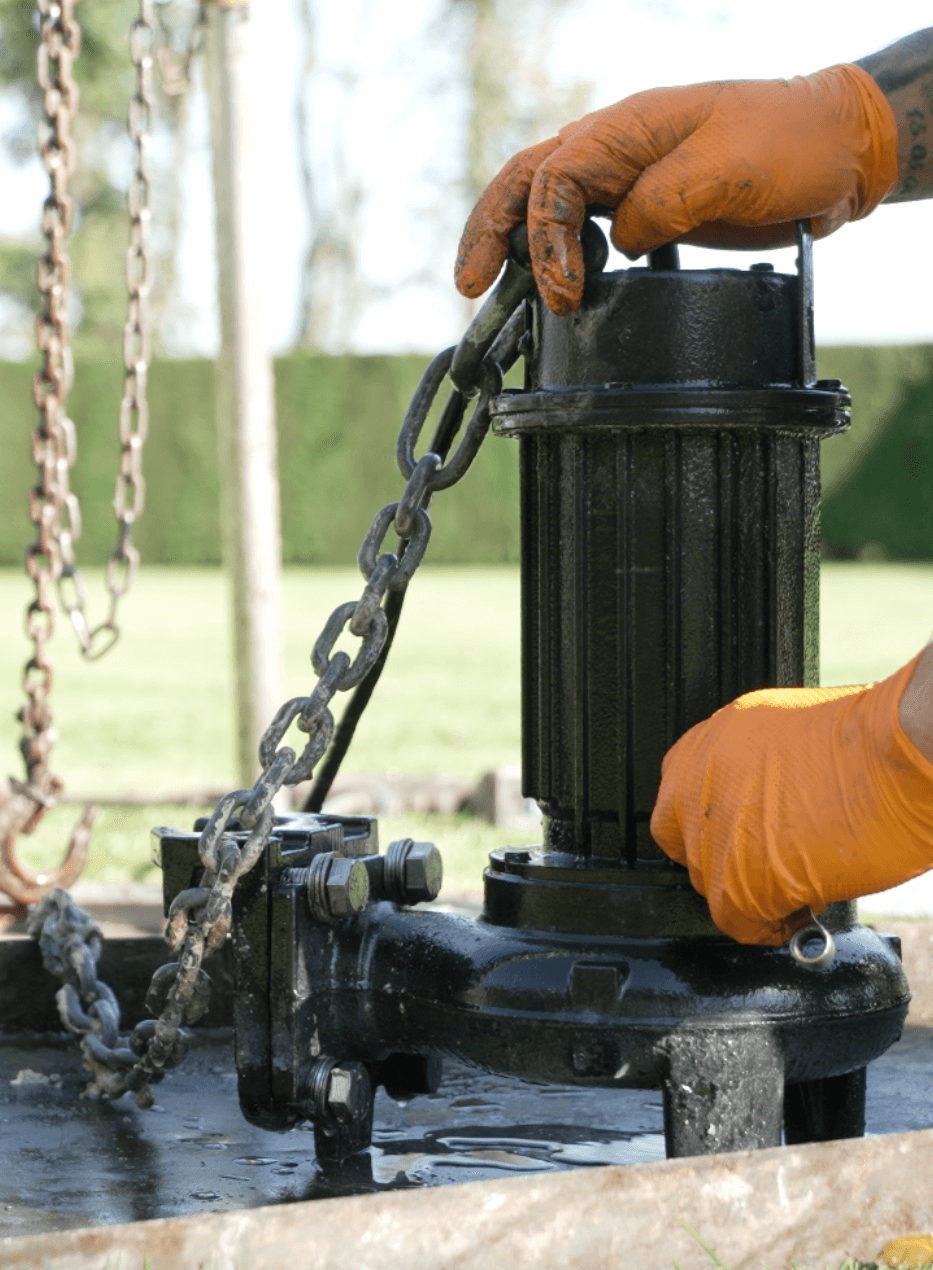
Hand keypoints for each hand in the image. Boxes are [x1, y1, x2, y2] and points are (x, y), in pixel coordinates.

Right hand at [455, 64, 896, 315]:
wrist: (833, 152)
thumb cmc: (786, 144)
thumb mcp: (724, 170)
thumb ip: (660, 203)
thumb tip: (619, 239)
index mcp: (626, 129)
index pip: (555, 179)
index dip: (545, 239)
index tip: (561, 292)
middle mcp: (615, 150)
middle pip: (527, 183)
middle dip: (490, 232)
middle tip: (469, 285)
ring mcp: (627, 179)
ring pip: (547, 206)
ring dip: (513, 246)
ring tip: (488, 292)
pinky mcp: (644, 210)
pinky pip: (584, 230)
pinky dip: (555, 257)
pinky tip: (549, 287)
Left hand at [649, 654, 932, 945]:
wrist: (903, 749)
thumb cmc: (869, 740)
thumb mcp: (786, 741)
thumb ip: (755, 776)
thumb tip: (760, 816)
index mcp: (708, 742)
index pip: (682, 802)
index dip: (716, 828)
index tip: (742, 841)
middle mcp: (698, 782)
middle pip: (691, 846)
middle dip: (729, 861)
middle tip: (773, 867)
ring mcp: (715, 831)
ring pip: (711, 885)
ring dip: (751, 892)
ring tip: (796, 889)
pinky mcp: (741, 879)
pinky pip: (737, 920)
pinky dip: (767, 925)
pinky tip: (799, 912)